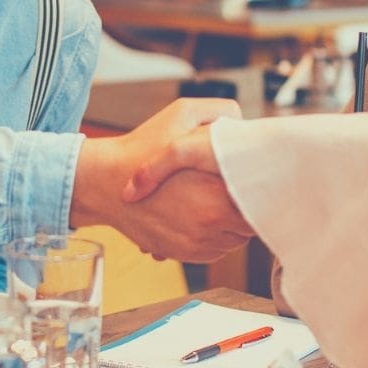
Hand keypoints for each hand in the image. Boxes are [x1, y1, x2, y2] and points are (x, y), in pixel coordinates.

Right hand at [73, 99, 251, 261]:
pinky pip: (218, 250)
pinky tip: (203, 214)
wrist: (105, 182)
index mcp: (218, 193)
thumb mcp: (183, 112)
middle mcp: (211, 224)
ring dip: (233, 222)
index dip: (259, 185)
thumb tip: (247, 125)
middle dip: (247, 204)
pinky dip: (216, 235)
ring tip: (217, 198)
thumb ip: (223, 112)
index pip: (262, 199)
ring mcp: (198, 244)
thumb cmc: (142, 146)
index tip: (252, 172)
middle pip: (253, 221)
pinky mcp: (186, 254)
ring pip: (237, 238)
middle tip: (235, 185)